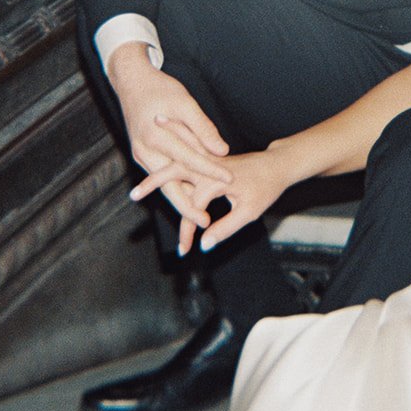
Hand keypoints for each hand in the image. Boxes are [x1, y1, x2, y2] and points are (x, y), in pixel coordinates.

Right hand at [109, 44, 230, 212]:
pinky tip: (188, 195)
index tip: (229, 181)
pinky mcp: (141, 155)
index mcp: (156, 135)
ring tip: (198, 216)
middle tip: (204, 222)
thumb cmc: (160, 89)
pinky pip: (159, 175)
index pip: (189, 158)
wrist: (131, 82)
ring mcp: (140, 154)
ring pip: (163, 183)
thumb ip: (203, 128)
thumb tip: (222, 151)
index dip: (211, 171)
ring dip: (180, 198)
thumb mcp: (184, 102)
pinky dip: (173, 186)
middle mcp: (145, 149)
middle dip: (186, 205)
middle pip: (168, 184)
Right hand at [130, 131, 299, 256]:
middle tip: (134, 195)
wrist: (276, 165)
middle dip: (153, 183)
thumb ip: (226, 228)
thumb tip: (205, 243)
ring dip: (158, 172)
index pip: (193, 205)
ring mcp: (208, 161)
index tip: (185, 249)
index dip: (187, 229)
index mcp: (218, 178)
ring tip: (140, 185)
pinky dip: (169, 167)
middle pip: (175, 172)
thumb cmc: (266, 188)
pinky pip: (185, 163)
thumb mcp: (249, 211)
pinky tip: (157, 176)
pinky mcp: (209, 161)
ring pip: (177, 165)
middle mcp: (209, 166)